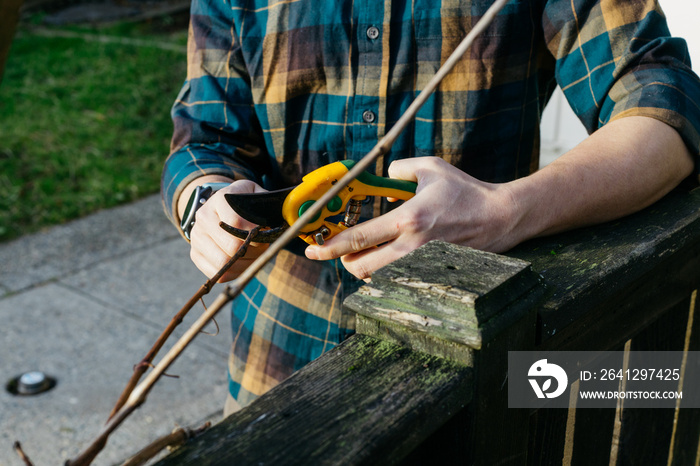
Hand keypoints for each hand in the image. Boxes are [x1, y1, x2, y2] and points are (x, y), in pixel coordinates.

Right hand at [189, 180, 269, 281]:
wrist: (220, 208)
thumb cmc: (244, 203)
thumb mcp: (255, 194)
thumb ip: (267, 202)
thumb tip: (281, 217)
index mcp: (219, 199)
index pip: (236, 222)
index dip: (254, 233)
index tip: (263, 233)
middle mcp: (203, 217)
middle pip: (231, 246)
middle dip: (252, 251)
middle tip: (261, 246)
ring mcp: (197, 237)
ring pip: (223, 263)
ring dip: (244, 264)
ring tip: (253, 255)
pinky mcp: (196, 254)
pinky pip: (217, 273)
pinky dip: (234, 273)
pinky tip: (243, 263)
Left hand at [304, 157, 518, 279]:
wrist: (499, 217)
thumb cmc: (464, 190)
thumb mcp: (431, 167)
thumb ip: (398, 169)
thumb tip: (381, 177)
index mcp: (408, 218)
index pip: (359, 237)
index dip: (330, 245)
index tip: (312, 248)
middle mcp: (413, 246)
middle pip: (362, 268)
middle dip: (343, 262)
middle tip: (339, 252)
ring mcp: (423, 264)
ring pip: (378, 279)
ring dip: (364, 268)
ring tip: (365, 253)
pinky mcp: (432, 273)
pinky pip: (398, 280)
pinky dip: (385, 274)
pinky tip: (388, 258)